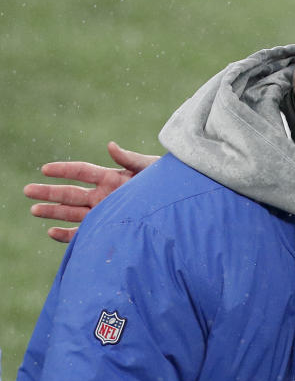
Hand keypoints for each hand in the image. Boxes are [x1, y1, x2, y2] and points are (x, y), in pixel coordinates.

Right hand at [24, 141, 159, 242]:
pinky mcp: (112, 228)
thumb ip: (130, 159)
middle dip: (49, 192)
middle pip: (71, 193)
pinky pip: (86, 232)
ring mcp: (107, 212)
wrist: (182, 206)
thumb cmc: (169, 183)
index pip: (81, 171)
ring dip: (54, 212)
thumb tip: (110, 146)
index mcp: (113, 177)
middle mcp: (105, 195)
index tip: (44, 169)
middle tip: (27, 190)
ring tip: (34, 210)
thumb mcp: (150, 168)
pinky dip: (69, 234)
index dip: (63, 169)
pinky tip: (52, 232)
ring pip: (74, 212)